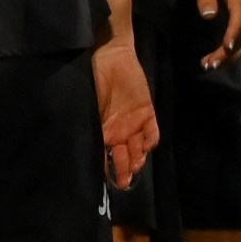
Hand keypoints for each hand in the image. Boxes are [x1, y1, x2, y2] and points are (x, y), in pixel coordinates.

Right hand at [91, 36, 159, 186]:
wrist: (110, 57)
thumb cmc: (93, 82)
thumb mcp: (89, 109)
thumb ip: (93, 131)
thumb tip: (88, 155)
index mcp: (102, 133)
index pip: (106, 158)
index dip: (109, 172)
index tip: (109, 184)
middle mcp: (119, 132)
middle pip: (124, 157)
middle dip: (124, 171)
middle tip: (124, 181)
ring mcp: (134, 124)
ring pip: (139, 148)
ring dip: (138, 158)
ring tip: (135, 164)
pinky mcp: (148, 113)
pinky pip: (152, 132)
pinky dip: (150, 141)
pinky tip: (146, 146)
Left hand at [189, 0, 240, 67]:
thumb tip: (209, 16)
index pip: (240, 16)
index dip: (234, 33)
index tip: (226, 48)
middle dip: (228, 51)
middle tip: (210, 64)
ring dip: (228, 54)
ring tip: (209, 65)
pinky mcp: (238, 17)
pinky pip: (237, 36)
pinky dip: (228, 50)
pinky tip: (214, 58)